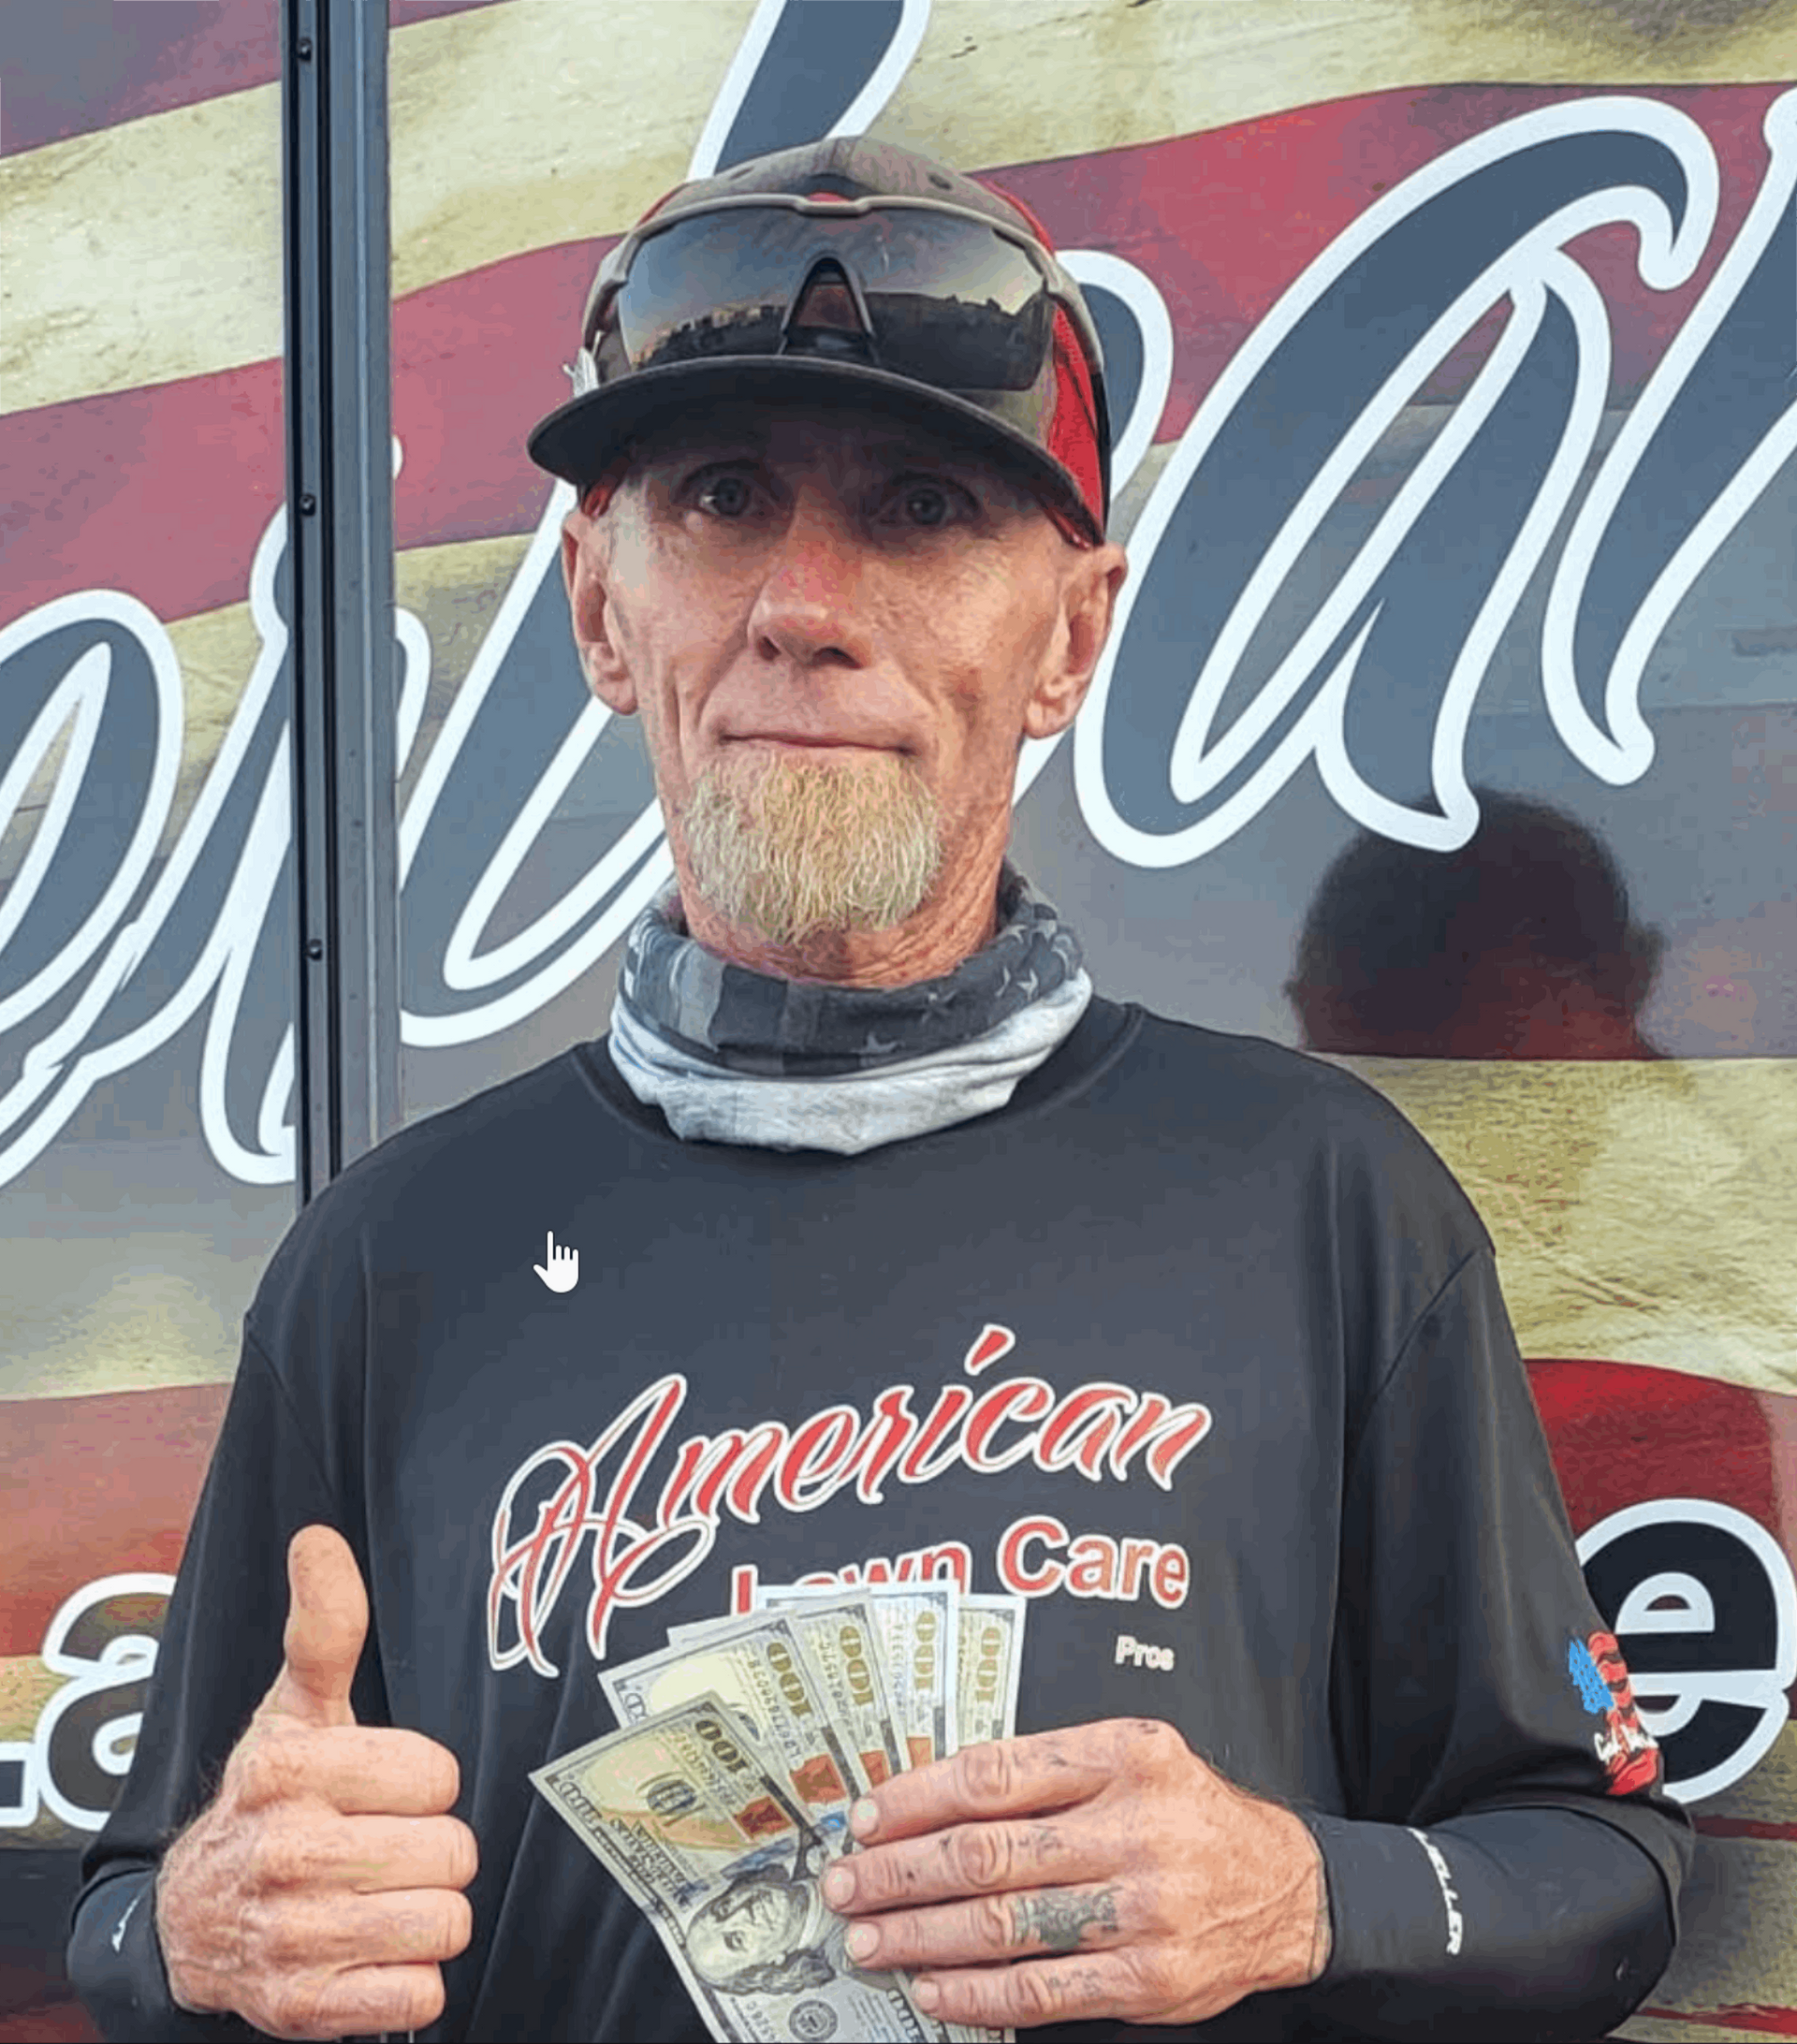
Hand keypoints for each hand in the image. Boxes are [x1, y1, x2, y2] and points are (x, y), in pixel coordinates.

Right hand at [154, 1525, 478, 2040]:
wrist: (188, 1921)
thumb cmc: (269, 1798)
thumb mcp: (292, 1709)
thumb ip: (324, 1626)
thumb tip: (318, 1539)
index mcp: (287, 1771)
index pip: (436, 1776)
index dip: (424, 1781)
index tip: (389, 1787)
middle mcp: (284, 1854)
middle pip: (450, 1852)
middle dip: (434, 1849)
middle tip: (389, 1845)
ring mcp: (292, 1939)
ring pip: (444, 1922)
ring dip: (428, 1912)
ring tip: (384, 1894)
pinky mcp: (304, 2009)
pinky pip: (419, 1995)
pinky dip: (409, 1979)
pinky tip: (371, 1950)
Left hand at [818, 1718, 1328, 2031]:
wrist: (1285, 1888)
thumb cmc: (1188, 1811)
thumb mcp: (1131, 1754)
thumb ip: (1044, 1770)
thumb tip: (929, 1797)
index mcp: (1123, 1755)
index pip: (995, 1774)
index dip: (918, 1797)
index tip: (867, 1816)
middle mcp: (1133, 1828)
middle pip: (989, 1853)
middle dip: (901, 1872)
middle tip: (846, 1882)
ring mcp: (1141, 1910)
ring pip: (1006, 1924)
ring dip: (922, 1935)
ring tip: (868, 1938)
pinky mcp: (1147, 1981)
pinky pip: (1043, 1990)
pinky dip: (976, 1993)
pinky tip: (931, 1986)